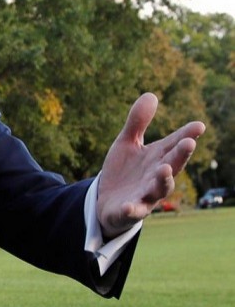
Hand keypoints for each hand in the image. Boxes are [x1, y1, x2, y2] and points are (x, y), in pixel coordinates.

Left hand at [97, 93, 204, 237]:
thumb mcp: (127, 143)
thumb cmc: (124, 171)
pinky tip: (129, 206)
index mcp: (158, 158)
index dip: (186, 135)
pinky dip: (132, 209)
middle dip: (180, 155)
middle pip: (172, 165)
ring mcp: (145, 195)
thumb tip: (151, 94)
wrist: (106, 202)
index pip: (174, 145)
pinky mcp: (129, 211)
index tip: (199, 125)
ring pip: (158, 189)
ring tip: (164, 169)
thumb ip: (137, 122)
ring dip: (163, 180)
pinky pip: (132, 211)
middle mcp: (156, 177)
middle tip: (189, 142)